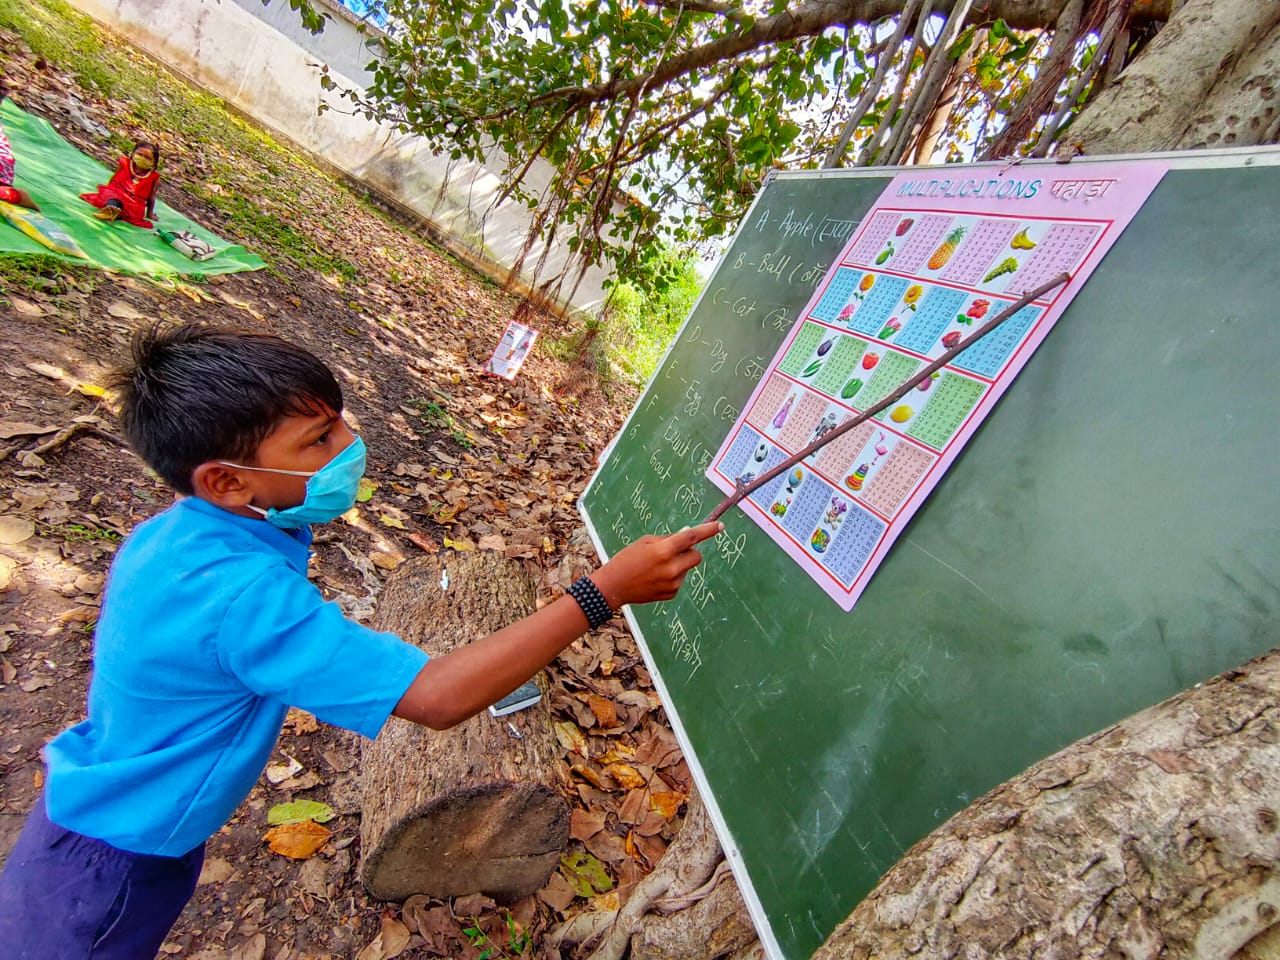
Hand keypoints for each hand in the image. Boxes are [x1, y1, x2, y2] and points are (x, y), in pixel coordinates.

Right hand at [592, 520, 723, 607]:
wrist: (614, 586)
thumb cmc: (627, 559)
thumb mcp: (645, 542)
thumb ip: (668, 539)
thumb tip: (687, 535)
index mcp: (664, 550)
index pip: (692, 537)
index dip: (707, 530)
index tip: (719, 526)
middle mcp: (671, 568)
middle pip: (696, 556)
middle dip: (689, 552)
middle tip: (674, 552)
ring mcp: (673, 583)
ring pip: (687, 568)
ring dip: (679, 565)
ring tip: (656, 568)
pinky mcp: (671, 593)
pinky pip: (680, 580)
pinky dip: (672, 577)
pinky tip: (655, 578)